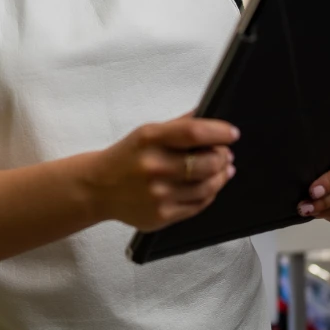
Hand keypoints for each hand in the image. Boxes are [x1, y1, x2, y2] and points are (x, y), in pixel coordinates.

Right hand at [85, 113, 238, 231]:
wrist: (97, 188)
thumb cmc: (125, 158)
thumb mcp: (146, 133)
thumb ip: (179, 125)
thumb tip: (209, 114)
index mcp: (149, 139)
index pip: (194, 132)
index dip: (219, 132)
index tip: (232, 133)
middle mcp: (153, 166)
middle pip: (206, 162)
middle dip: (223, 157)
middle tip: (226, 153)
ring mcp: (158, 194)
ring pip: (207, 186)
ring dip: (221, 176)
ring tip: (224, 169)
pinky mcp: (162, 215)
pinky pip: (198, 205)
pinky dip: (209, 194)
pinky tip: (209, 186)